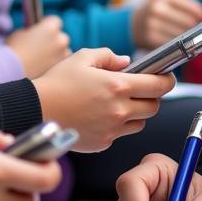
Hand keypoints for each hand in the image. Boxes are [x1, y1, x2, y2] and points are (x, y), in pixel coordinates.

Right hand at [7, 16, 70, 77]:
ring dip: (57, 52)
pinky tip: (46, 67)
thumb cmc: (13, 51)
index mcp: (50, 28)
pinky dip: (56, 63)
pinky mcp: (61, 68)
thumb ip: (33, 31)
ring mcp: (63, 55)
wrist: (12, 72)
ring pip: (64, 50)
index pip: (55, 20)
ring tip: (43, 59)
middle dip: (54, 39)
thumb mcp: (20, 34)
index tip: (41, 28)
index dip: (47, 24)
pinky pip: (62, 63)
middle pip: (61, 36)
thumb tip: (36, 33)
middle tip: (42, 45)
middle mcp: (60, 39)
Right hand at [34, 48, 174, 151]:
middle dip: (152, 97)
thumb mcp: (83, 58)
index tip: (167, 77)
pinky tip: (102, 115)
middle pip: (154, 107)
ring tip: (120, 102)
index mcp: (118, 86)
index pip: (158, 85)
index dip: (167, 80)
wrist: (34, 111)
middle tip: (142, 89)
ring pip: (140, 123)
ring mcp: (111, 130)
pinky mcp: (102, 144)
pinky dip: (118, 126)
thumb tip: (127, 63)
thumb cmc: (57, 82)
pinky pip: (120, 134)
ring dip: (137, 113)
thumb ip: (109, 56)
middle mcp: (119, 110)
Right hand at [130, 0, 201, 49]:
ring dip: (186, 38)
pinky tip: (175, 43)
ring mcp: (152, 24)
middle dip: (193, 27)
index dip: (199, 13)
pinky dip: (177, 45)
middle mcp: (157, 9)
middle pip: (188, 22)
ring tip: (183, 37)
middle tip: (193, 28)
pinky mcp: (149, 39)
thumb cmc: (156, 11)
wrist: (131, 24)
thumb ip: (184, 6)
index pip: (190, 7)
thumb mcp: (166, 1)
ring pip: (181, 35)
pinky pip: (172, 44)